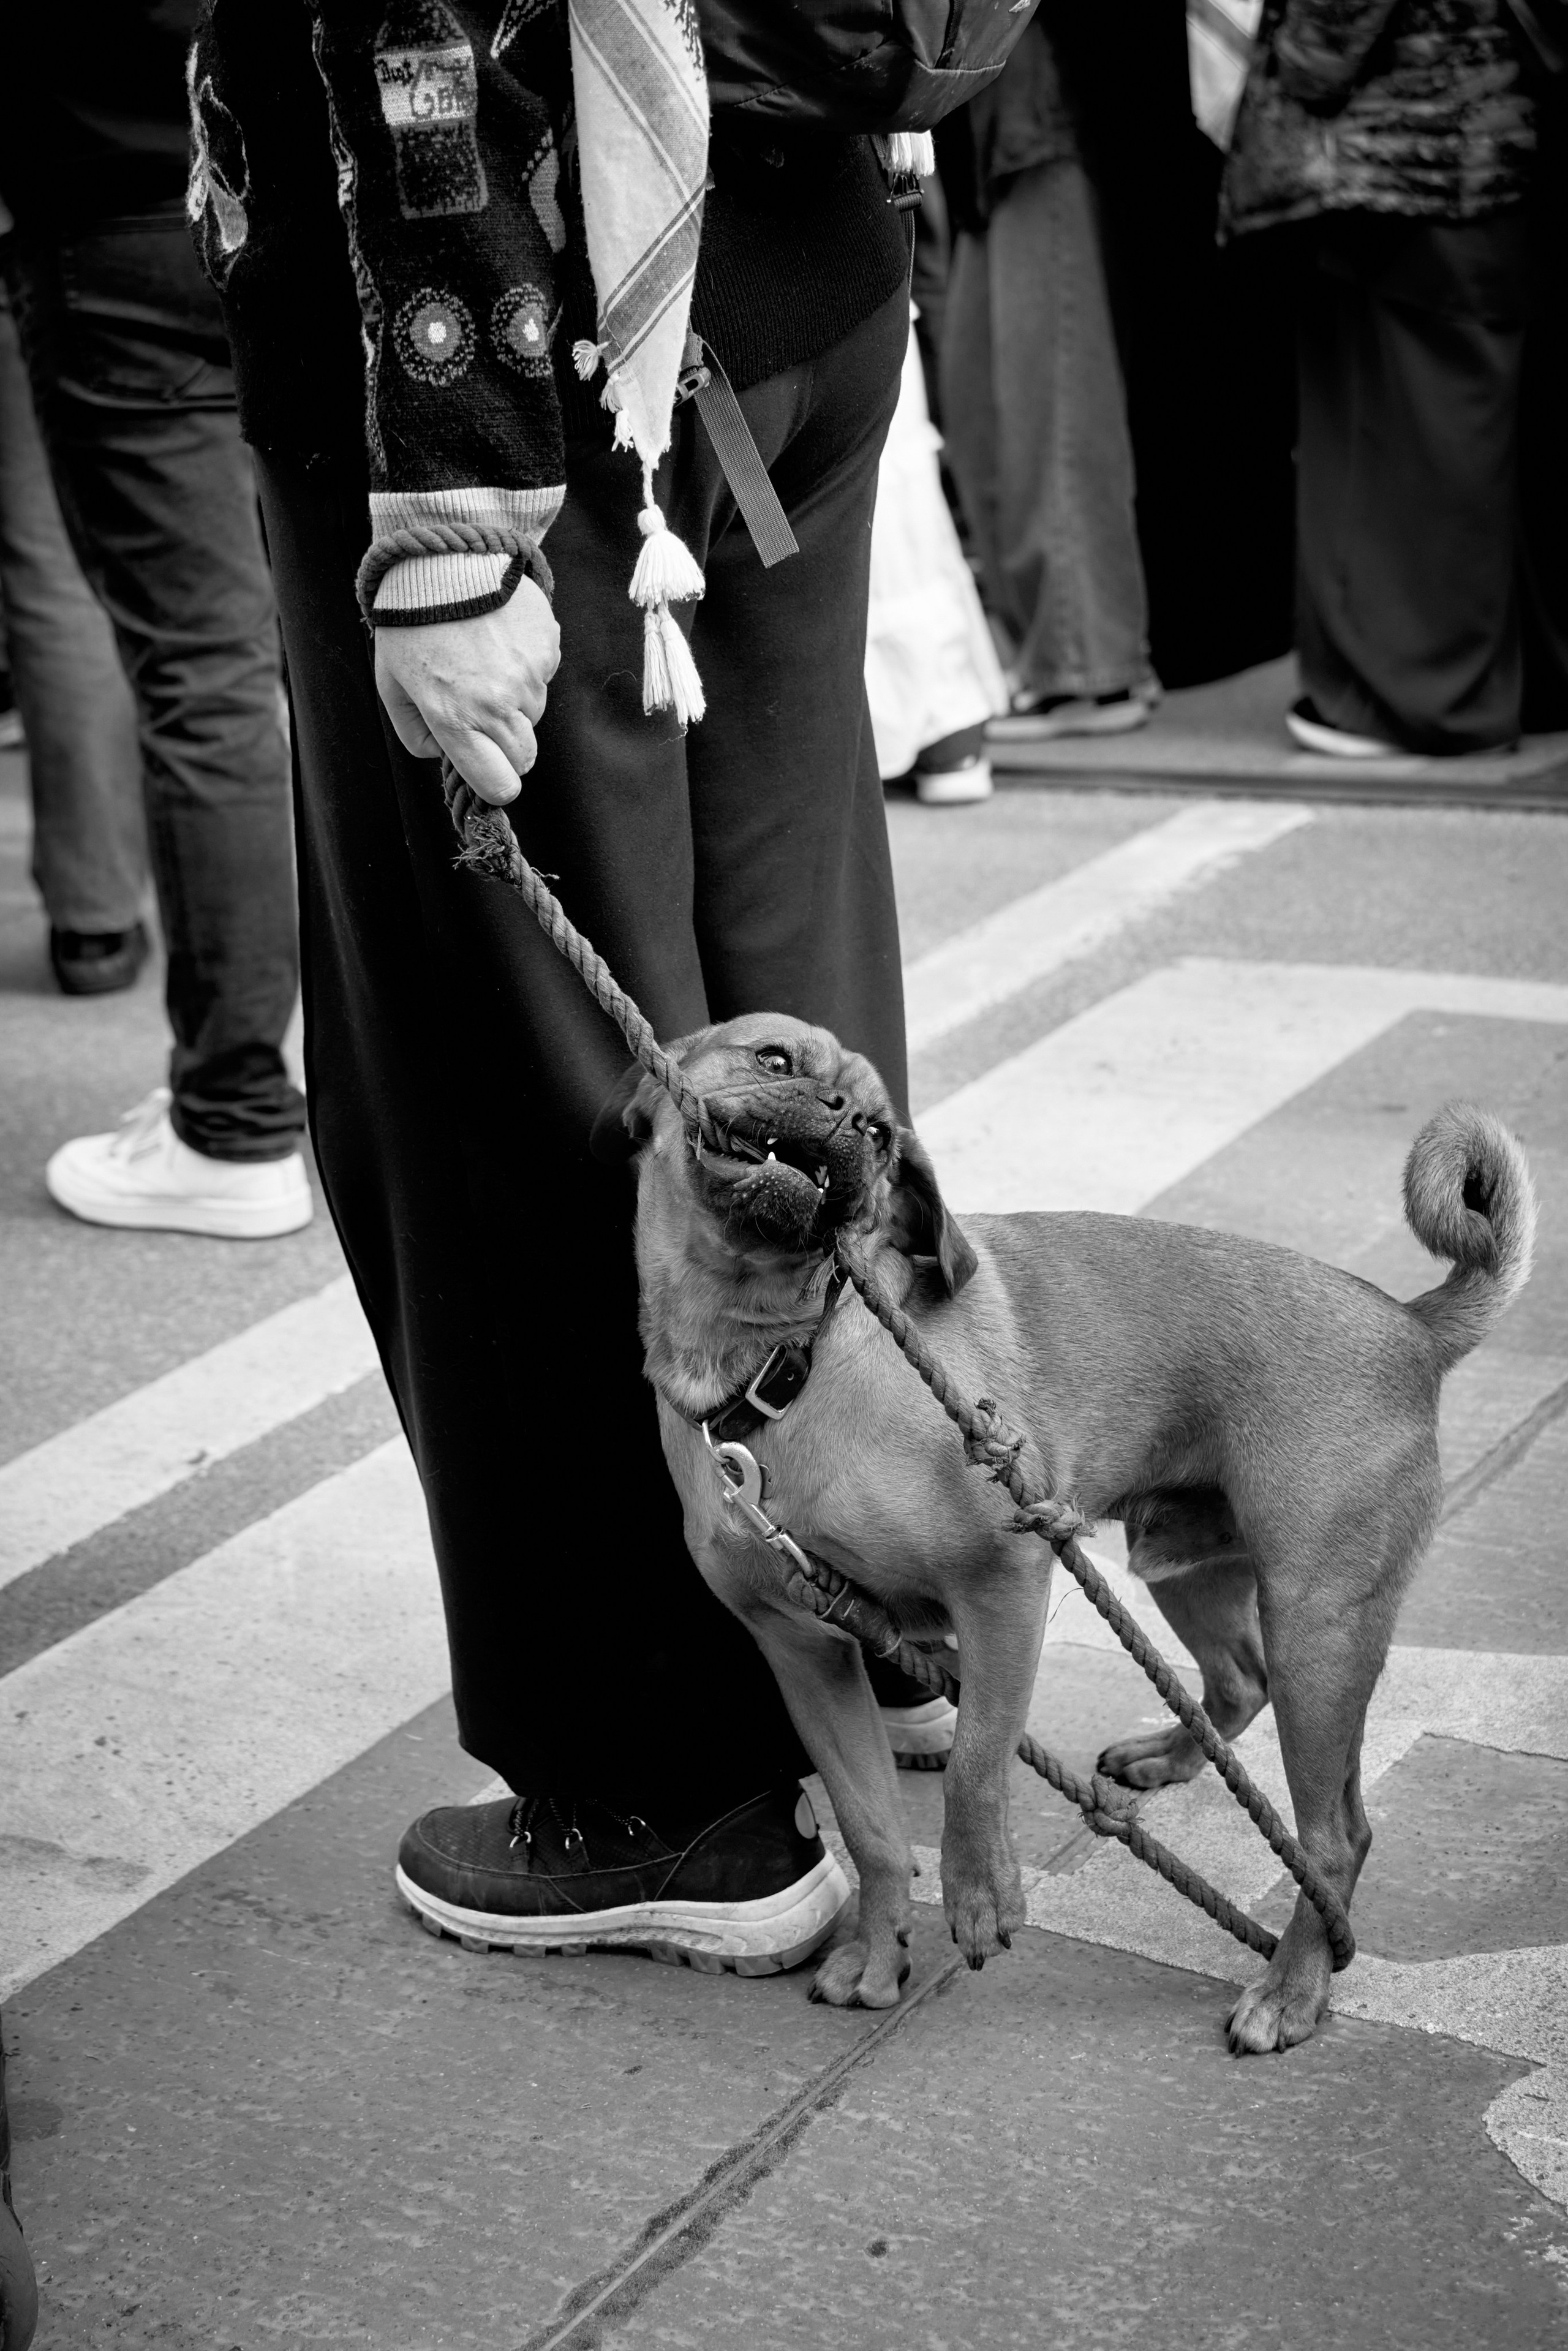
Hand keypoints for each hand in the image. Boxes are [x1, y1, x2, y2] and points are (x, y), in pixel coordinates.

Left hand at [374, 573, 560, 804]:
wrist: (441, 561)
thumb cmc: (409, 624)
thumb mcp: (392, 685)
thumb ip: (414, 732)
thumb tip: (444, 755)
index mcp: (455, 718)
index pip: (499, 785)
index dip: (495, 785)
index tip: (488, 772)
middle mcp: (496, 704)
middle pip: (524, 758)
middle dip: (506, 747)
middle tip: (482, 714)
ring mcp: (527, 676)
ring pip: (534, 715)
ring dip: (516, 702)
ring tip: (486, 664)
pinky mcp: (546, 648)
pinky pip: (544, 676)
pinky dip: (527, 667)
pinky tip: (500, 641)